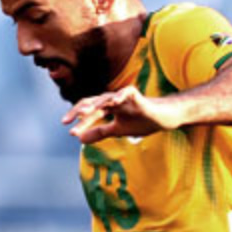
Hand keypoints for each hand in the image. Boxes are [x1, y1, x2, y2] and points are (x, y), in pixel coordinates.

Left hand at [62, 86, 188, 143]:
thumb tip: (79, 139)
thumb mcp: (118, 130)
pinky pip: (127, 92)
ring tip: (85, 112)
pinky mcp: (137, 96)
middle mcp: (113, 100)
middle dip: (80, 111)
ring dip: (95, 105)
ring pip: (106, 98)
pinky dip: (121, 96)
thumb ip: (100, 132)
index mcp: (108, 107)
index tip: (69, 131)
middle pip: (93, 102)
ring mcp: (124, 97)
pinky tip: (114, 101)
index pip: (89, 111)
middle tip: (68, 121)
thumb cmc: (141, 121)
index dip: (78, 120)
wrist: (163, 119)